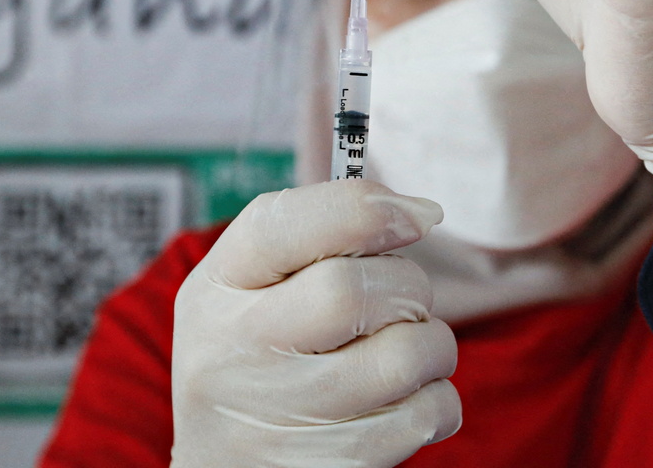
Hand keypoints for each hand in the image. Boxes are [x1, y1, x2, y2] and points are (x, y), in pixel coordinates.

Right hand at [170, 180, 460, 466]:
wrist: (224, 464)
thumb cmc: (262, 350)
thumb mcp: (254, 283)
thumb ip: (320, 234)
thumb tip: (421, 212)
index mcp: (215, 286)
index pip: (279, 226)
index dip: (362, 210)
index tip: (420, 215)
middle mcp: (232, 351)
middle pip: (350, 290)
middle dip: (407, 284)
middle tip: (403, 299)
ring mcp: (277, 418)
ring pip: (405, 355)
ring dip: (432, 344)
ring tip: (406, 349)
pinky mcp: (328, 466)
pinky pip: (428, 413)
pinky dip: (436, 398)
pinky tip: (402, 398)